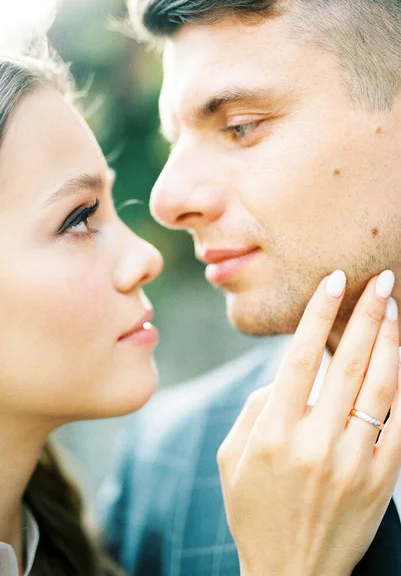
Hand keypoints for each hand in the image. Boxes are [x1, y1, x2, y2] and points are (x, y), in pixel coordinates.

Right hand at [218, 270, 400, 575]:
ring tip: (396, 308)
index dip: (319, 313)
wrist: (292, 574)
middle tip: (380, 281)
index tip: (333, 281)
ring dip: (392, 341)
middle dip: (367, 314)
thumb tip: (289, 375)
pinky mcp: (381, 480)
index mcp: (274, 432)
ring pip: (381, 385)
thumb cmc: (254, 510)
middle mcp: (316, 442)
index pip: (302, 356)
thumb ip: (256, 407)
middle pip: (349, 362)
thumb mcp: (232, 458)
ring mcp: (354, 462)